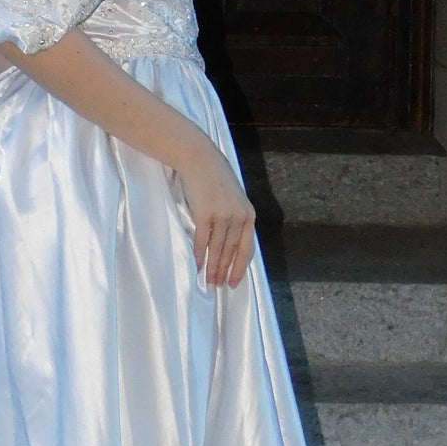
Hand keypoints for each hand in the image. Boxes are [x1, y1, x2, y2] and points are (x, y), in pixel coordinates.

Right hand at [173, 138, 256, 287]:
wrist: (200, 160)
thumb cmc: (216, 179)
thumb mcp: (234, 199)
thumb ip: (236, 219)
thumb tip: (231, 245)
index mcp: (249, 215)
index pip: (247, 248)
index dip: (240, 267)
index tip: (234, 282)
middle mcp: (238, 217)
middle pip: (231, 251)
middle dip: (224, 271)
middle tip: (218, 285)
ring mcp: (222, 215)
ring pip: (217, 249)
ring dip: (212, 267)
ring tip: (208, 280)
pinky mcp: (204, 214)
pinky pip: (202, 240)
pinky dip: (200, 255)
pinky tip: (198, 265)